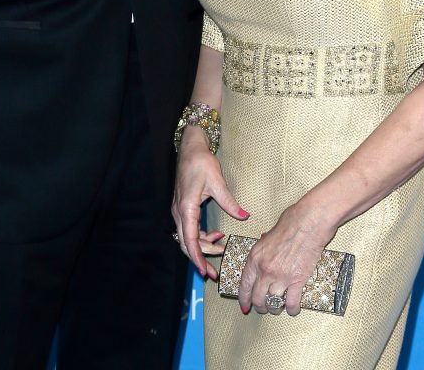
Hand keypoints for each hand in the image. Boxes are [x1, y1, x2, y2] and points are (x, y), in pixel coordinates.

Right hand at [172, 128, 247, 280]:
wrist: (190, 148)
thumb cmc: (201, 162)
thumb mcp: (217, 182)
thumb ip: (229, 202)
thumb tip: (244, 217)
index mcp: (186, 208)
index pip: (190, 240)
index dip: (197, 258)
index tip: (205, 272)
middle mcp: (179, 212)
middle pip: (186, 244)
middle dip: (200, 260)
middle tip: (214, 274)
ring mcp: (180, 211)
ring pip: (188, 238)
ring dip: (203, 247)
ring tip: (221, 250)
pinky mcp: (184, 208)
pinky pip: (190, 229)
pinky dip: (202, 237)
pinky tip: (216, 235)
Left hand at [236, 203, 332, 316]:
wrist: (308, 223)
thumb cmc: (290, 223)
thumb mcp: (267, 235)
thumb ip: (263, 248)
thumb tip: (264, 253)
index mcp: (255, 257)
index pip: (244, 284)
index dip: (243, 298)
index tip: (244, 306)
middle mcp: (265, 270)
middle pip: (258, 298)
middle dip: (259, 306)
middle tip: (262, 308)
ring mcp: (281, 277)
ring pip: (273, 303)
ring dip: (275, 309)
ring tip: (277, 308)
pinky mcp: (297, 281)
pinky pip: (291, 303)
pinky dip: (291, 309)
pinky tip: (292, 309)